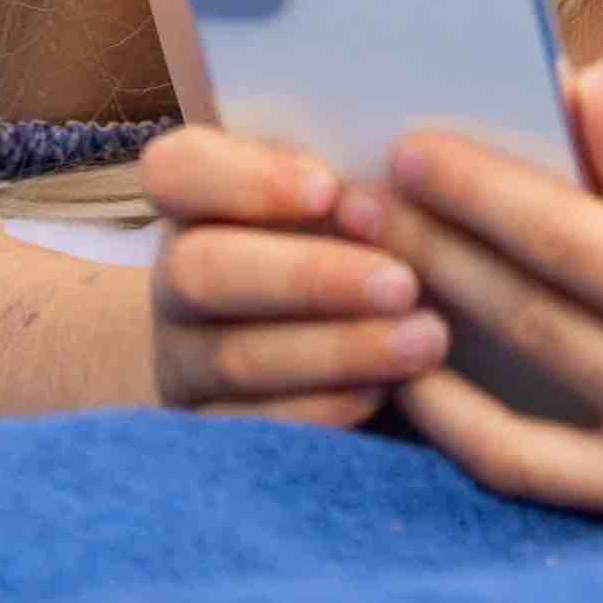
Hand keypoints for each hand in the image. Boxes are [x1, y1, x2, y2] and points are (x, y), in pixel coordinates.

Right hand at [143, 116, 440, 428]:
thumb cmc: (338, 247)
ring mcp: (183, 363)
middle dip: (309, 277)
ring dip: (337, 349)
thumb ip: (350, 195)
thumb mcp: (336, 208)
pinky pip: (252, 430)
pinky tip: (384, 394)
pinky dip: (321, 410)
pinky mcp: (210, 432)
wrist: (294, 350)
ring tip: (425, 340)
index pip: (177, 170)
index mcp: (195, 200)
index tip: (330, 189)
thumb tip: (390, 197)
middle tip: (402, 284)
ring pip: (236, 358)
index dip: (246, 179)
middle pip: (203, 271)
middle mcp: (177, 279)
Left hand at [372, 66, 602, 523]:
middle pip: (525, 317)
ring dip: (426, 340)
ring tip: (368, 280)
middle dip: (429, 251)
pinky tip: (417, 381)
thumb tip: (579, 92)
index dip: (481, 190)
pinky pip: (536, 481)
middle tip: (354, 198)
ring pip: (509, 409)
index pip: (570, 241)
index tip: (411, 147)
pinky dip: (466, 433)